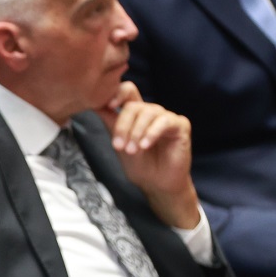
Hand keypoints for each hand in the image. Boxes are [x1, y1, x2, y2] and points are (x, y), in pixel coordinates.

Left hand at [96, 82, 199, 229]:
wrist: (157, 185)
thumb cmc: (140, 165)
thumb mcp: (120, 143)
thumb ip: (111, 123)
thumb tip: (95, 104)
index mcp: (136, 114)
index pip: (127, 92)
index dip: (117, 93)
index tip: (109, 105)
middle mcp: (151, 112)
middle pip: (134, 105)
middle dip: (123, 126)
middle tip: (119, 146)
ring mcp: (166, 117)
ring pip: (148, 113)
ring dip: (136, 133)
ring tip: (132, 151)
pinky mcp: (180, 125)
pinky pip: (164, 122)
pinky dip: (152, 133)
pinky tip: (145, 145)